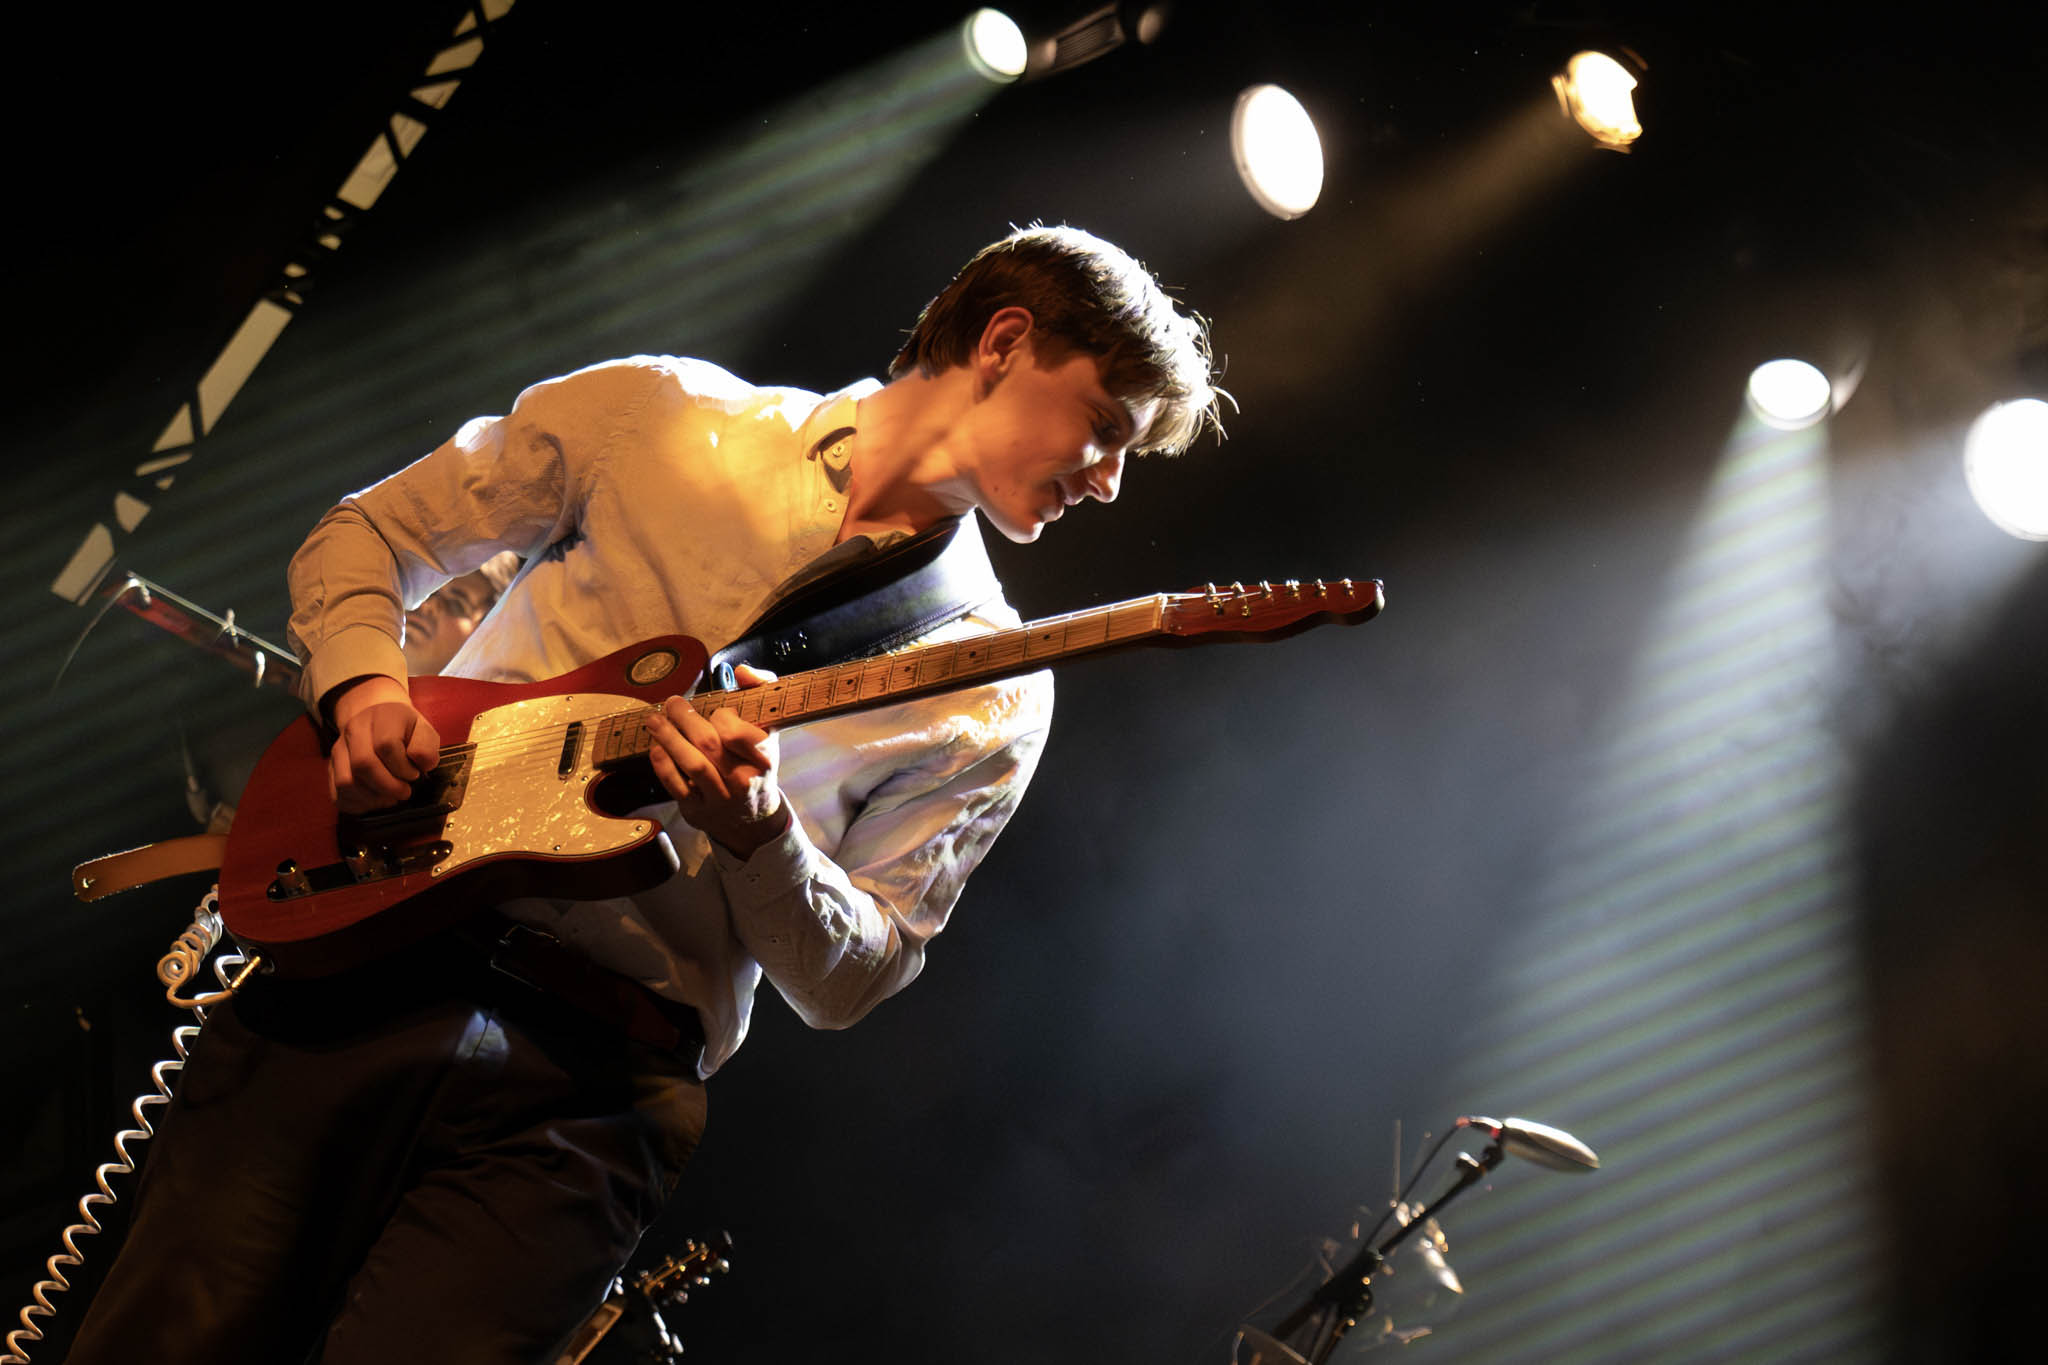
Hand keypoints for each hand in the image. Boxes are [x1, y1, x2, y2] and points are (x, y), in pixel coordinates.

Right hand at [326, 675, 442, 813]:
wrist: (379, 722)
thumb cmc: (406, 732)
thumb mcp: (424, 732)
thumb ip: (426, 747)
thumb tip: (422, 764)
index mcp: (381, 716)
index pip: (386, 745)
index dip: (403, 767)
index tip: (415, 774)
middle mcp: (354, 730)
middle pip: (362, 764)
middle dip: (388, 786)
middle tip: (405, 792)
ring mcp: (339, 749)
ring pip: (346, 781)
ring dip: (373, 797)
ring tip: (391, 796)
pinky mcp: (331, 768)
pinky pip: (338, 794)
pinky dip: (359, 804)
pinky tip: (376, 799)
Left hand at [646, 664, 787, 857]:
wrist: (752, 819)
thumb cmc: (755, 765)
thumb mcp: (767, 731)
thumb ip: (759, 693)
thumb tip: (742, 671)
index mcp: (763, 759)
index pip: (737, 732)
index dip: (722, 717)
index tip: (718, 713)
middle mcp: (742, 780)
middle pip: (709, 744)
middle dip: (684, 718)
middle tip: (672, 703)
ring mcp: (719, 799)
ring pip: (692, 764)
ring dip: (669, 737)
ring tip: (654, 719)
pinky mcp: (698, 811)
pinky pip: (676, 785)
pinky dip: (663, 764)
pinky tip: (656, 746)